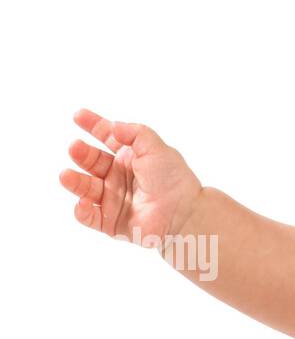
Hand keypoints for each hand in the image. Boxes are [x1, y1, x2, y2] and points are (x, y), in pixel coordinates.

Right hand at [59, 108, 203, 244]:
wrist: (184, 213)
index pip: (106, 138)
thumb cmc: (174, 179)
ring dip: (74, 181)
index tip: (78, 116)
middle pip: (92, 162)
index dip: (92, 125)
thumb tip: (113, 127)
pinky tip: (83, 202)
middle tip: (75, 148)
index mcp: (129, 158)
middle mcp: (119, 177)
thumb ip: (135, 133)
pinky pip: (90, 216)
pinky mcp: (112, 222)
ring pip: (86, 189)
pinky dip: (82, 210)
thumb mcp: (156, 147)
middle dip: (81, 154)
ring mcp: (114, 200)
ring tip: (65, 176)